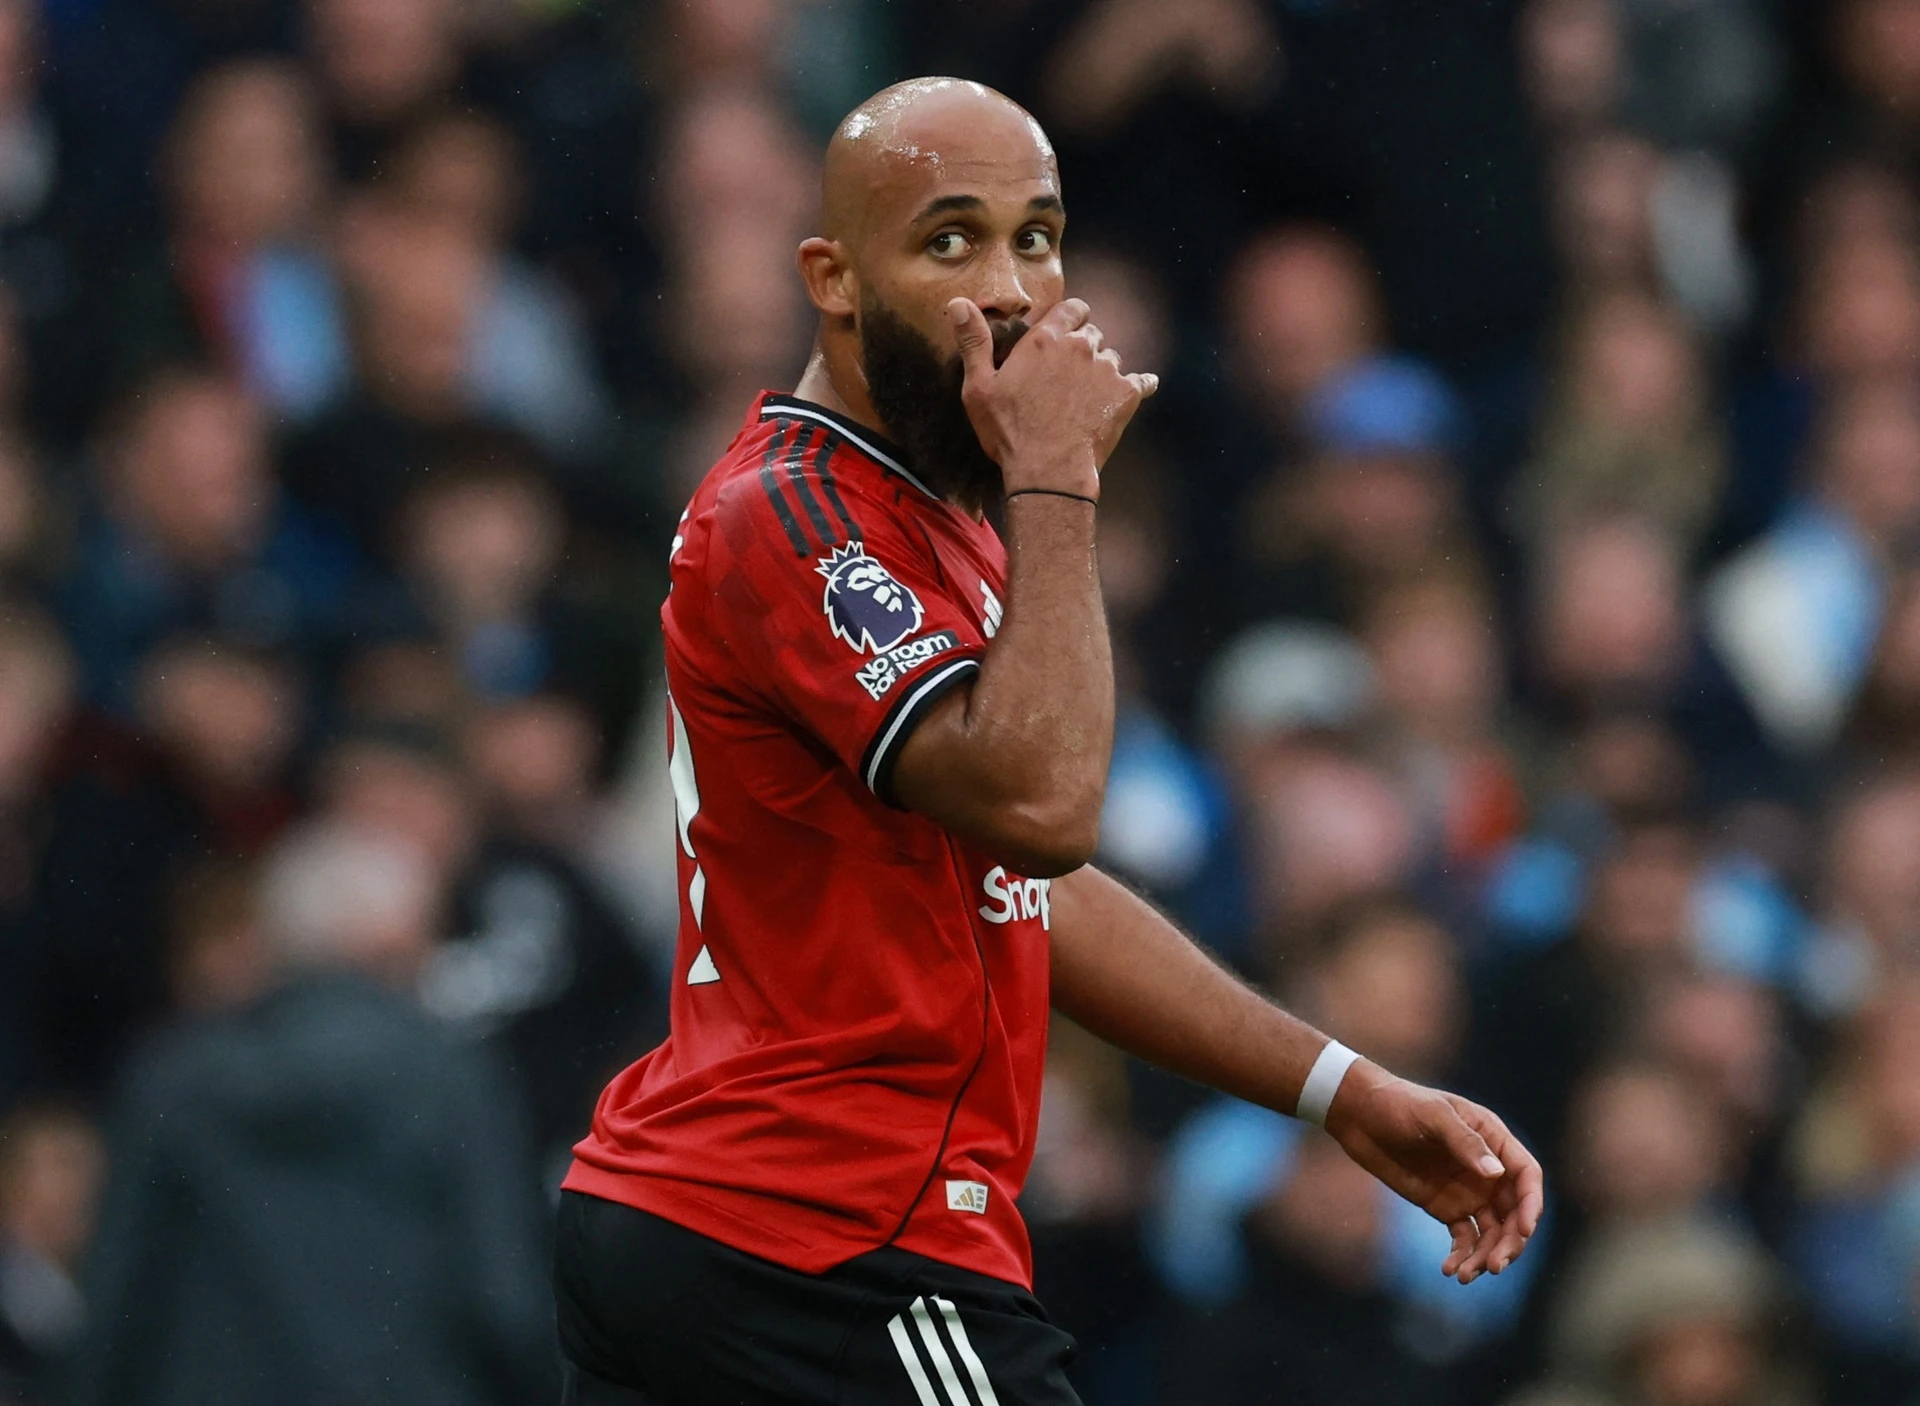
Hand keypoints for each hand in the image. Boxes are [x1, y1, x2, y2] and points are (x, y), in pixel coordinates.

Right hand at [950, 296, 1157, 497]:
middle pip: (1092, 334)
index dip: (1069, 319)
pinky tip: (1135, 392)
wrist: (1049, 471)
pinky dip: (1139, 386)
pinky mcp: (1126, 395)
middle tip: (1069, 375)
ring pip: (1113, 358)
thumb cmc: (1010, 432)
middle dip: (1083, 348)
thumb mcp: (978, 388)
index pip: (1072, 308)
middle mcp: (1080, 347)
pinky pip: (1143, 381)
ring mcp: (1107, 370)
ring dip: (1103, 370)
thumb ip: (973, 342)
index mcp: (1046, 339)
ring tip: (1089, 395)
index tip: (1063, 335)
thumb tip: (958, 303)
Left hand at [1323, 1061, 1543, 1284]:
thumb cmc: (1398, 1104)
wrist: (1359, 1115)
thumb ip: (1464, 1142)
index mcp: (1492, 1139)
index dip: (1531, 1204)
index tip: (1525, 1231)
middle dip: (1510, 1242)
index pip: (1526, 1175)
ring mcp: (1468, 1191)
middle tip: (1494, 1266)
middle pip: (1514, 1212)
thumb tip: (1496, 1174)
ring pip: (1492, 1231)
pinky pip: (1464, 1237)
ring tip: (1466, 1276)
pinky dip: (1462, 1255)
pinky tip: (1451, 1270)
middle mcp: (1487, 1169)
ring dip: (1486, 1256)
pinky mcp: (1445, 1207)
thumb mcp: (1433, 1115)